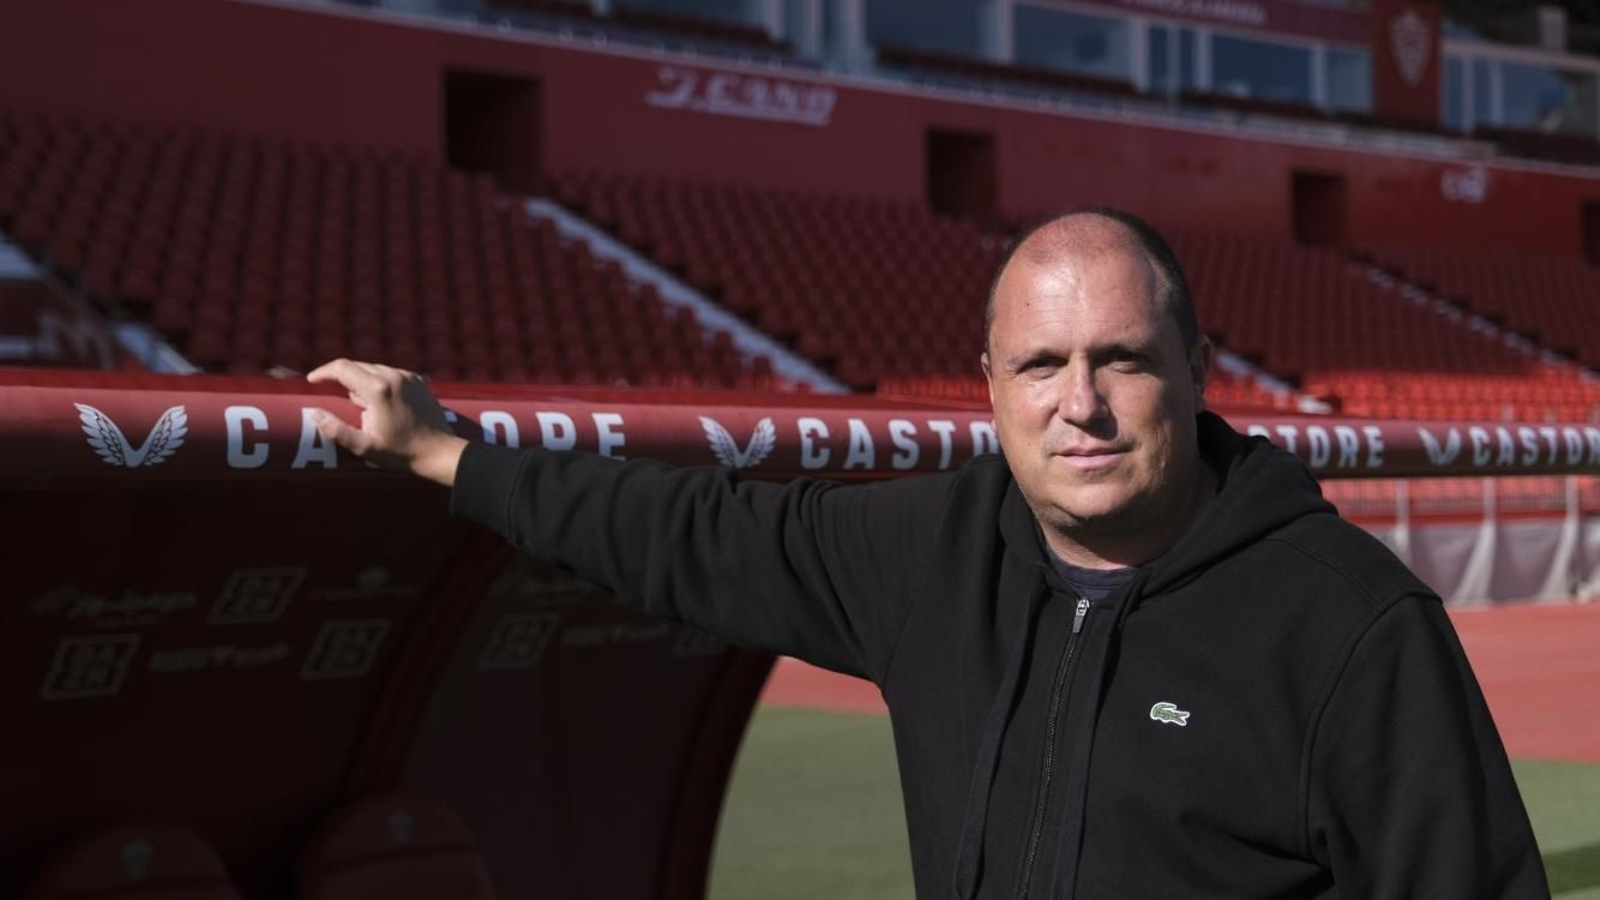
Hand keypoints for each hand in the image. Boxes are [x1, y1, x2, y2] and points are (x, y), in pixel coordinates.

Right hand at [305, 359, 467, 486]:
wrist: (439, 451)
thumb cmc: (401, 452)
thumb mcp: (364, 446)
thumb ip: (337, 430)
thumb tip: (316, 414)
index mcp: (378, 389)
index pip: (342, 368)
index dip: (323, 372)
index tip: (312, 381)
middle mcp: (393, 376)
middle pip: (357, 366)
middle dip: (341, 378)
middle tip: (336, 399)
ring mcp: (408, 376)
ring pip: (374, 368)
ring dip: (361, 380)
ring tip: (362, 407)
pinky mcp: (418, 380)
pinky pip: (390, 373)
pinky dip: (379, 382)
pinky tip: (380, 402)